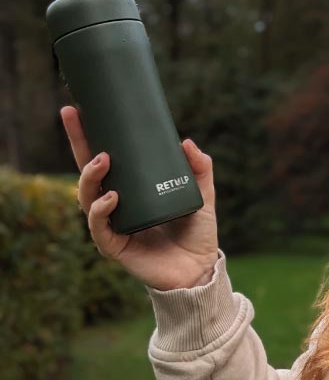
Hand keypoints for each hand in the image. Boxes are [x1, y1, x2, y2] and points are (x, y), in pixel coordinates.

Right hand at [60, 105, 219, 290]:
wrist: (201, 269)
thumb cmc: (197, 233)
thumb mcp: (202, 194)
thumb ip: (199, 168)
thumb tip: (186, 142)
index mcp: (131, 190)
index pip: (104, 159)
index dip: (89, 136)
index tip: (77, 110)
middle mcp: (116, 205)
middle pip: (87, 172)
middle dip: (77, 143)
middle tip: (74, 117)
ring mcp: (113, 225)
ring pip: (87, 197)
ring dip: (89, 176)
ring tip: (103, 160)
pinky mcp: (115, 246)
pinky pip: (99, 227)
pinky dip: (101, 211)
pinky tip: (112, 198)